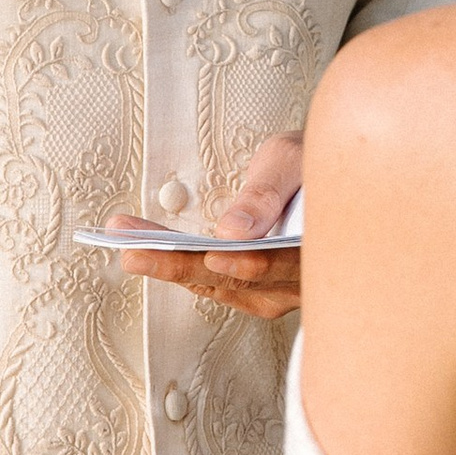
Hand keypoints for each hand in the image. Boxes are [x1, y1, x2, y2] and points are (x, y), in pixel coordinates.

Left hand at [108, 133, 304, 320]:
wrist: (328, 176)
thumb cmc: (314, 164)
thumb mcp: (293, 160)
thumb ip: (266, 194)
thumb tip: (232, 231)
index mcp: (315, 250)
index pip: (273, 263)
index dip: (241, 264)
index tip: (210, 255)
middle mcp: (298, 284)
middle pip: (234, 281)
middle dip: (178, 264)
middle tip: (132, 250)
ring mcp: (279, 294)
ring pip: (220, 288)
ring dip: (171, 268)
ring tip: (127, 245)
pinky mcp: (259, 292)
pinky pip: (219, 287)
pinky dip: (185, 270)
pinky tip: (155, 254)